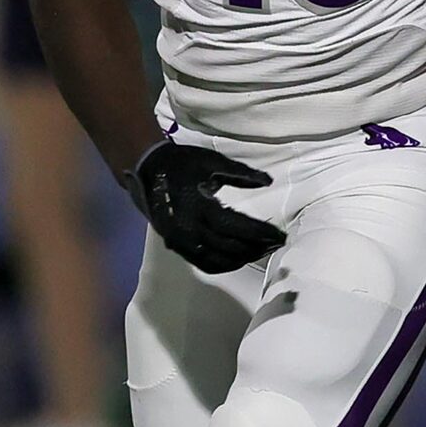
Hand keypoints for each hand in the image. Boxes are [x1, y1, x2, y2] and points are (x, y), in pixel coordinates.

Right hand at [125, 141, 283, 273]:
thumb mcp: (212, 161)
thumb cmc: (181, 163)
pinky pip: (202, 263)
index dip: (260, 233)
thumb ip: (241, 173)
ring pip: (216, 260)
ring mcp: (179, 240)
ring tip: (263, 251)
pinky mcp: (175, 245)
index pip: (236, 226)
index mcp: (197, 206)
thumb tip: (268, 181)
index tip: (280, 235)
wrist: (145, 168)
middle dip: (256, 248)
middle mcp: (187, 228)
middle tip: (277, 244)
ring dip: (242, 259)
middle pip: (228, 247)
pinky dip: (224, 265)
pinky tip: (240, 259)